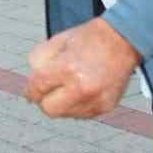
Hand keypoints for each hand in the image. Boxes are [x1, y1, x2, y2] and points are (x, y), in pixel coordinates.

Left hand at [24, 18, 140, 119]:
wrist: (123, 40)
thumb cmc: (89, 38)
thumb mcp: (57, 41)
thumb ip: (38, 62)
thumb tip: (30, 88)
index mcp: (67, 69)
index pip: (37, 89)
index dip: (30, 90)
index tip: (30, 91)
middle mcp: (82, 88)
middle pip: (49, 109)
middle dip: (45, 99)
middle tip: (49, 89)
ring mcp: (95, 100)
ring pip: (65, 114)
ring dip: (62, 103)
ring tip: (70, 85)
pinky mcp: (105, 107)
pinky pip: (81, 114)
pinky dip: (77, 105)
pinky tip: (82, 89)